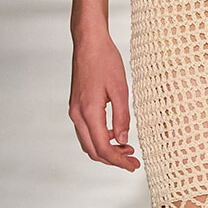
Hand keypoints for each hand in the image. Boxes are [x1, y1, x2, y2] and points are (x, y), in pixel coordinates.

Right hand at [68, 27, 139, 170]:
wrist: (89, 42)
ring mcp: (74, 111)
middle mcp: (78, 114)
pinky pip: (87, 131)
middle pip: (93, 150)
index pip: (103, 147)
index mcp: (89, 111)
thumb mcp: (121, 89)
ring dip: (106, 150)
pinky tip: (116, 134)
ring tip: (127, 149)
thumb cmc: (105, 60)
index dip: (119, 161)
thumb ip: (122, 117)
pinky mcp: (76, 106)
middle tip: (133, 162)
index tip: (133, 166)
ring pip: (88, 143)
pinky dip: (100, 139)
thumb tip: (124, 141)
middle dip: (113, 160)